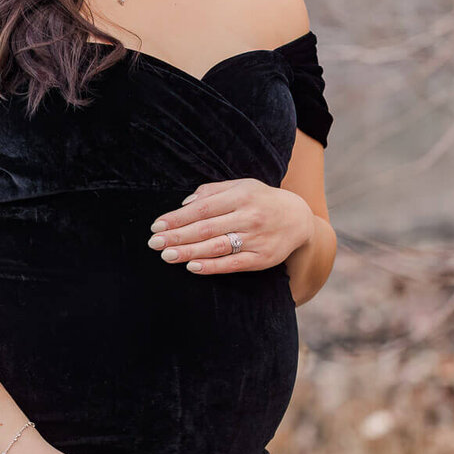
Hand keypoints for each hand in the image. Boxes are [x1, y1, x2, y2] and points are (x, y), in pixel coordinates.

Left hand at [146, 178, 313, 274]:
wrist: (299, 218)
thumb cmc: (261, 200)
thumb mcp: (241, 186)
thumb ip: (212, 192)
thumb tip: (184, 204)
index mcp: (241, 195)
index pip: (202, 208)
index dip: (177, 218)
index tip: (156, 226)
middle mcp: (249, 216)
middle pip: (206, 228)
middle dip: (177, 236)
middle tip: (154, 243)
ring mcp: (256, 238)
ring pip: (217, 246)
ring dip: (189, 252)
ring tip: (166, 255)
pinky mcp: (262, 258)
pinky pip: (233, 264)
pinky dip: (212, 266)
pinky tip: (192, 267)